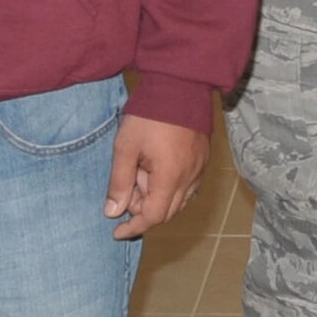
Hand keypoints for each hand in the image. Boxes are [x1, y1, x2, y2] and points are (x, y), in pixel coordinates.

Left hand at [104, 114, 209, 238]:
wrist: (180, 85)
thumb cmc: (150, 115)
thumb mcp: (126, 147)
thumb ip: (119, 182)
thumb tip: (113, 212)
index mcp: (170, 177)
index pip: (153, 216)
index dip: (133, 227)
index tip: (117, 231)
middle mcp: (190, 177)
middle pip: (167, 211)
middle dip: (143, 209)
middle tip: (126, 190)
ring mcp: (199, 168)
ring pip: (179, 200)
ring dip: (158, 198)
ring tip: (140, 174)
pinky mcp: (203, 158)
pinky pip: (189, 186)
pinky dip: (171, 188)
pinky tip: (156, 170)